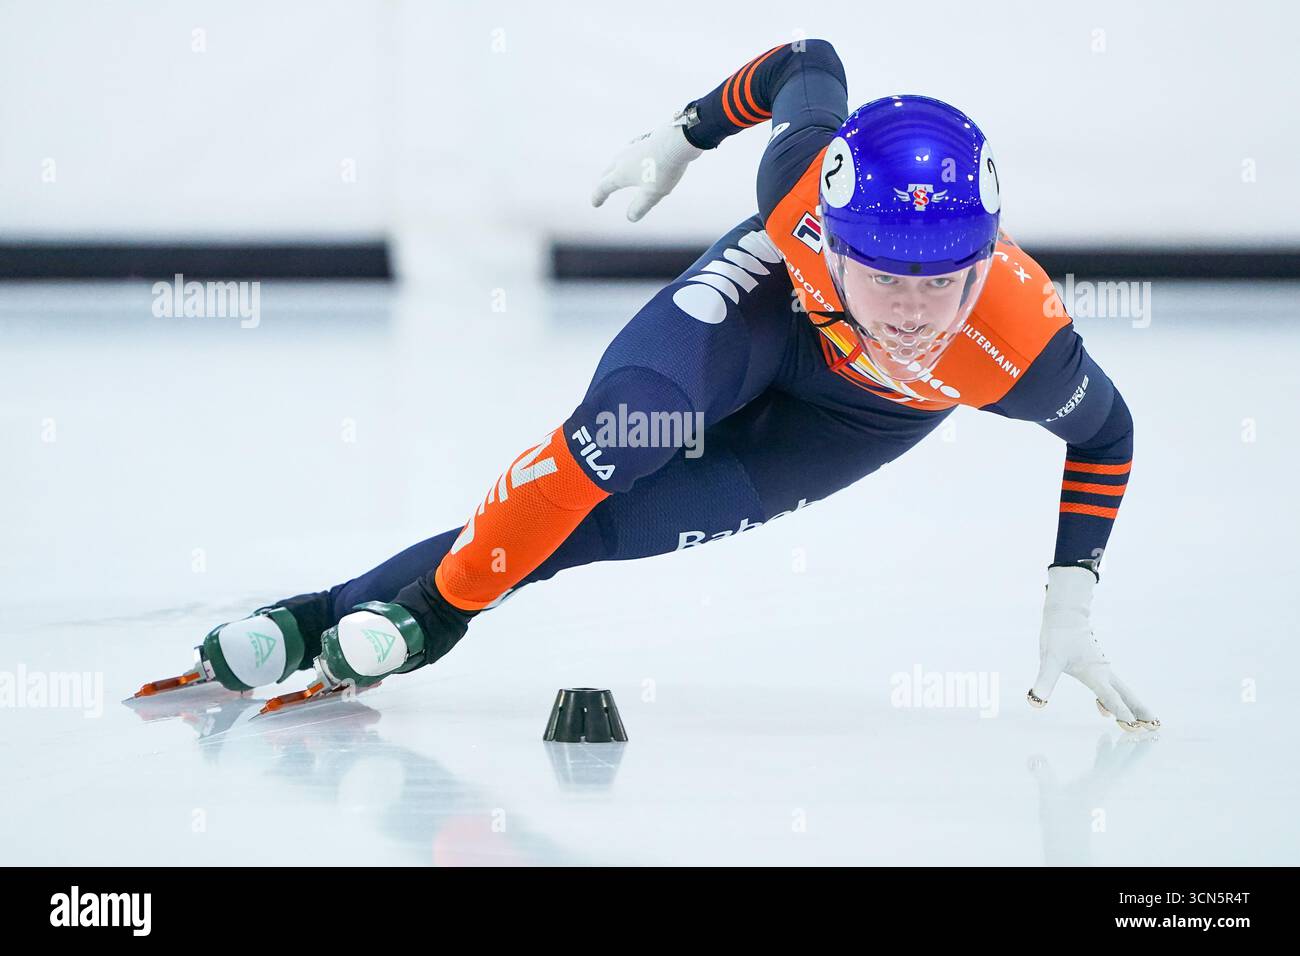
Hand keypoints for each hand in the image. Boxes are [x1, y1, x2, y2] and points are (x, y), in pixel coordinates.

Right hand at [591, 117, 703, 221]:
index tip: (595, 203)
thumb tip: (630, 217)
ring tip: (616, 172)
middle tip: (602, 189)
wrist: (677, 139)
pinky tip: (635, 156)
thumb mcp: (652, 193)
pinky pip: (631, 151)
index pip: (603, 187)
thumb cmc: (664, 168)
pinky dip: (627, 158)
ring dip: (614, 168)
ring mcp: (633, 147)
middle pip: (607, 171)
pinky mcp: (644, 140)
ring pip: (618, 159)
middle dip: (603, 181)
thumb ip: (640, 206)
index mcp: (621, 173)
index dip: (598, 197)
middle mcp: (623, 158)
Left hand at [1026, 565, 1159, 731]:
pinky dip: (1113, 700)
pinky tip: (1105, 710)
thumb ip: (1044, 681)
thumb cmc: (1058, 636)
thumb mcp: (1049, 660)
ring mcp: (1101, 669)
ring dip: (1132, 706)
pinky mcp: (1096, 667)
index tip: (1134, 727)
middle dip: (1140, 711)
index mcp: (1094, 673)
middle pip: (1126, 694)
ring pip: (1121, 691)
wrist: (1064, 616)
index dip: (1122, 712)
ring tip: (1143, 722)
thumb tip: (1035, 701)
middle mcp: (1102, 672)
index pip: (1111, 697)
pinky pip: (1109, 687)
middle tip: (1155, 726)